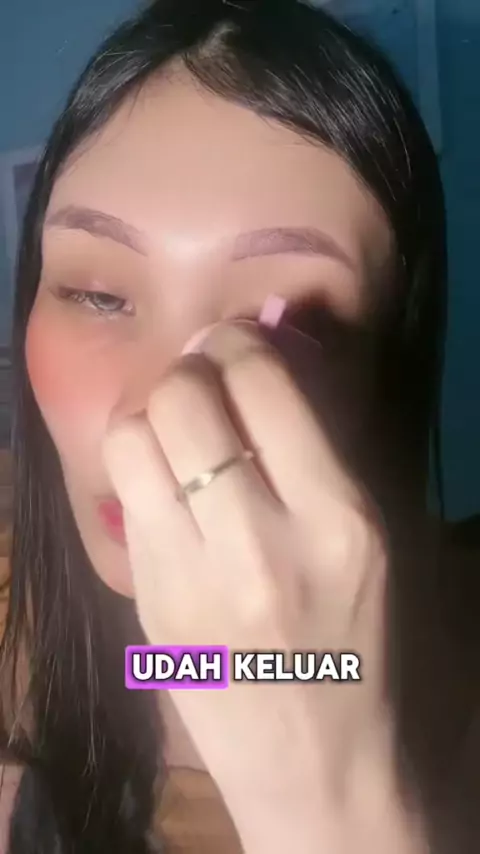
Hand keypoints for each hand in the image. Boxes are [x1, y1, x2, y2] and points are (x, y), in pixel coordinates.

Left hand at [102, 323, 407, 851]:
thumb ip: (329, 439)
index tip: (240, 344)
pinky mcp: (148, 609)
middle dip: (192, 368)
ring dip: (154, 414)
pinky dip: (140, 468)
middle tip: (209, 378)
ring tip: (181, 429)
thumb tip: (272, 345)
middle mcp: (261, 544)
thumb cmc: (378, 650)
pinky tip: (167, 484)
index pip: (264, 384)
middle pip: (185, 398)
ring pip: (133, 438)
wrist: (329, 777)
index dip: (241, 343)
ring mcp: (191, 581)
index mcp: (342, 521)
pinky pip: (122, 496)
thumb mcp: (384, 536)